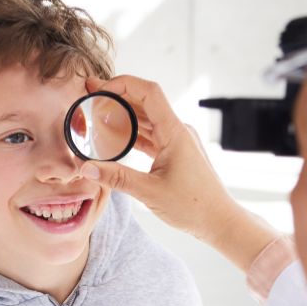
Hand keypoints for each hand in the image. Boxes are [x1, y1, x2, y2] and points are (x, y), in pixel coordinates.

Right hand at [78, 75, 234, 240]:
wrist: (220, 221)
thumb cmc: (193, 207)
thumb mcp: (149, 192)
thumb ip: (116, 178)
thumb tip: (86, 167)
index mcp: (175, 132)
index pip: (149, 92)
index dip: (123, 84)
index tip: (101, 90)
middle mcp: (178, 131)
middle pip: (145, 102)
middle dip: (117, 96)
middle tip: (90, 95)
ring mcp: (178, 142)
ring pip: (148, 119)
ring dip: (124, 115)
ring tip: (98, 114)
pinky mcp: (177, 153)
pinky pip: (152, 135)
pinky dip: (134, 133)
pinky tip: (116, 137)